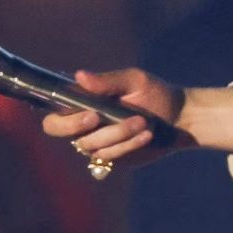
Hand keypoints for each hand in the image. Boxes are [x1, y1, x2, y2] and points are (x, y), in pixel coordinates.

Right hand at [40, 69, 194, 170]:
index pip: (53, 111)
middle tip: (97, 119)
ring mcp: (96, 142)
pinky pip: (111, 156)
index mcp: (81, 101)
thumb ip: (107, 81)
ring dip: (116, 134)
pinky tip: (146, 135)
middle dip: (76, 126)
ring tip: (142, 122)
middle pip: (59, 130)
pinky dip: (128, 145)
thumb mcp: (134, 81)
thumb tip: (79, 75)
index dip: (60, 115)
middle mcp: (82, 123)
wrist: (179, 117)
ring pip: (91, 145)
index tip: (88, 112)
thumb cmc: (153, 93)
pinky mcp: (112, 157)